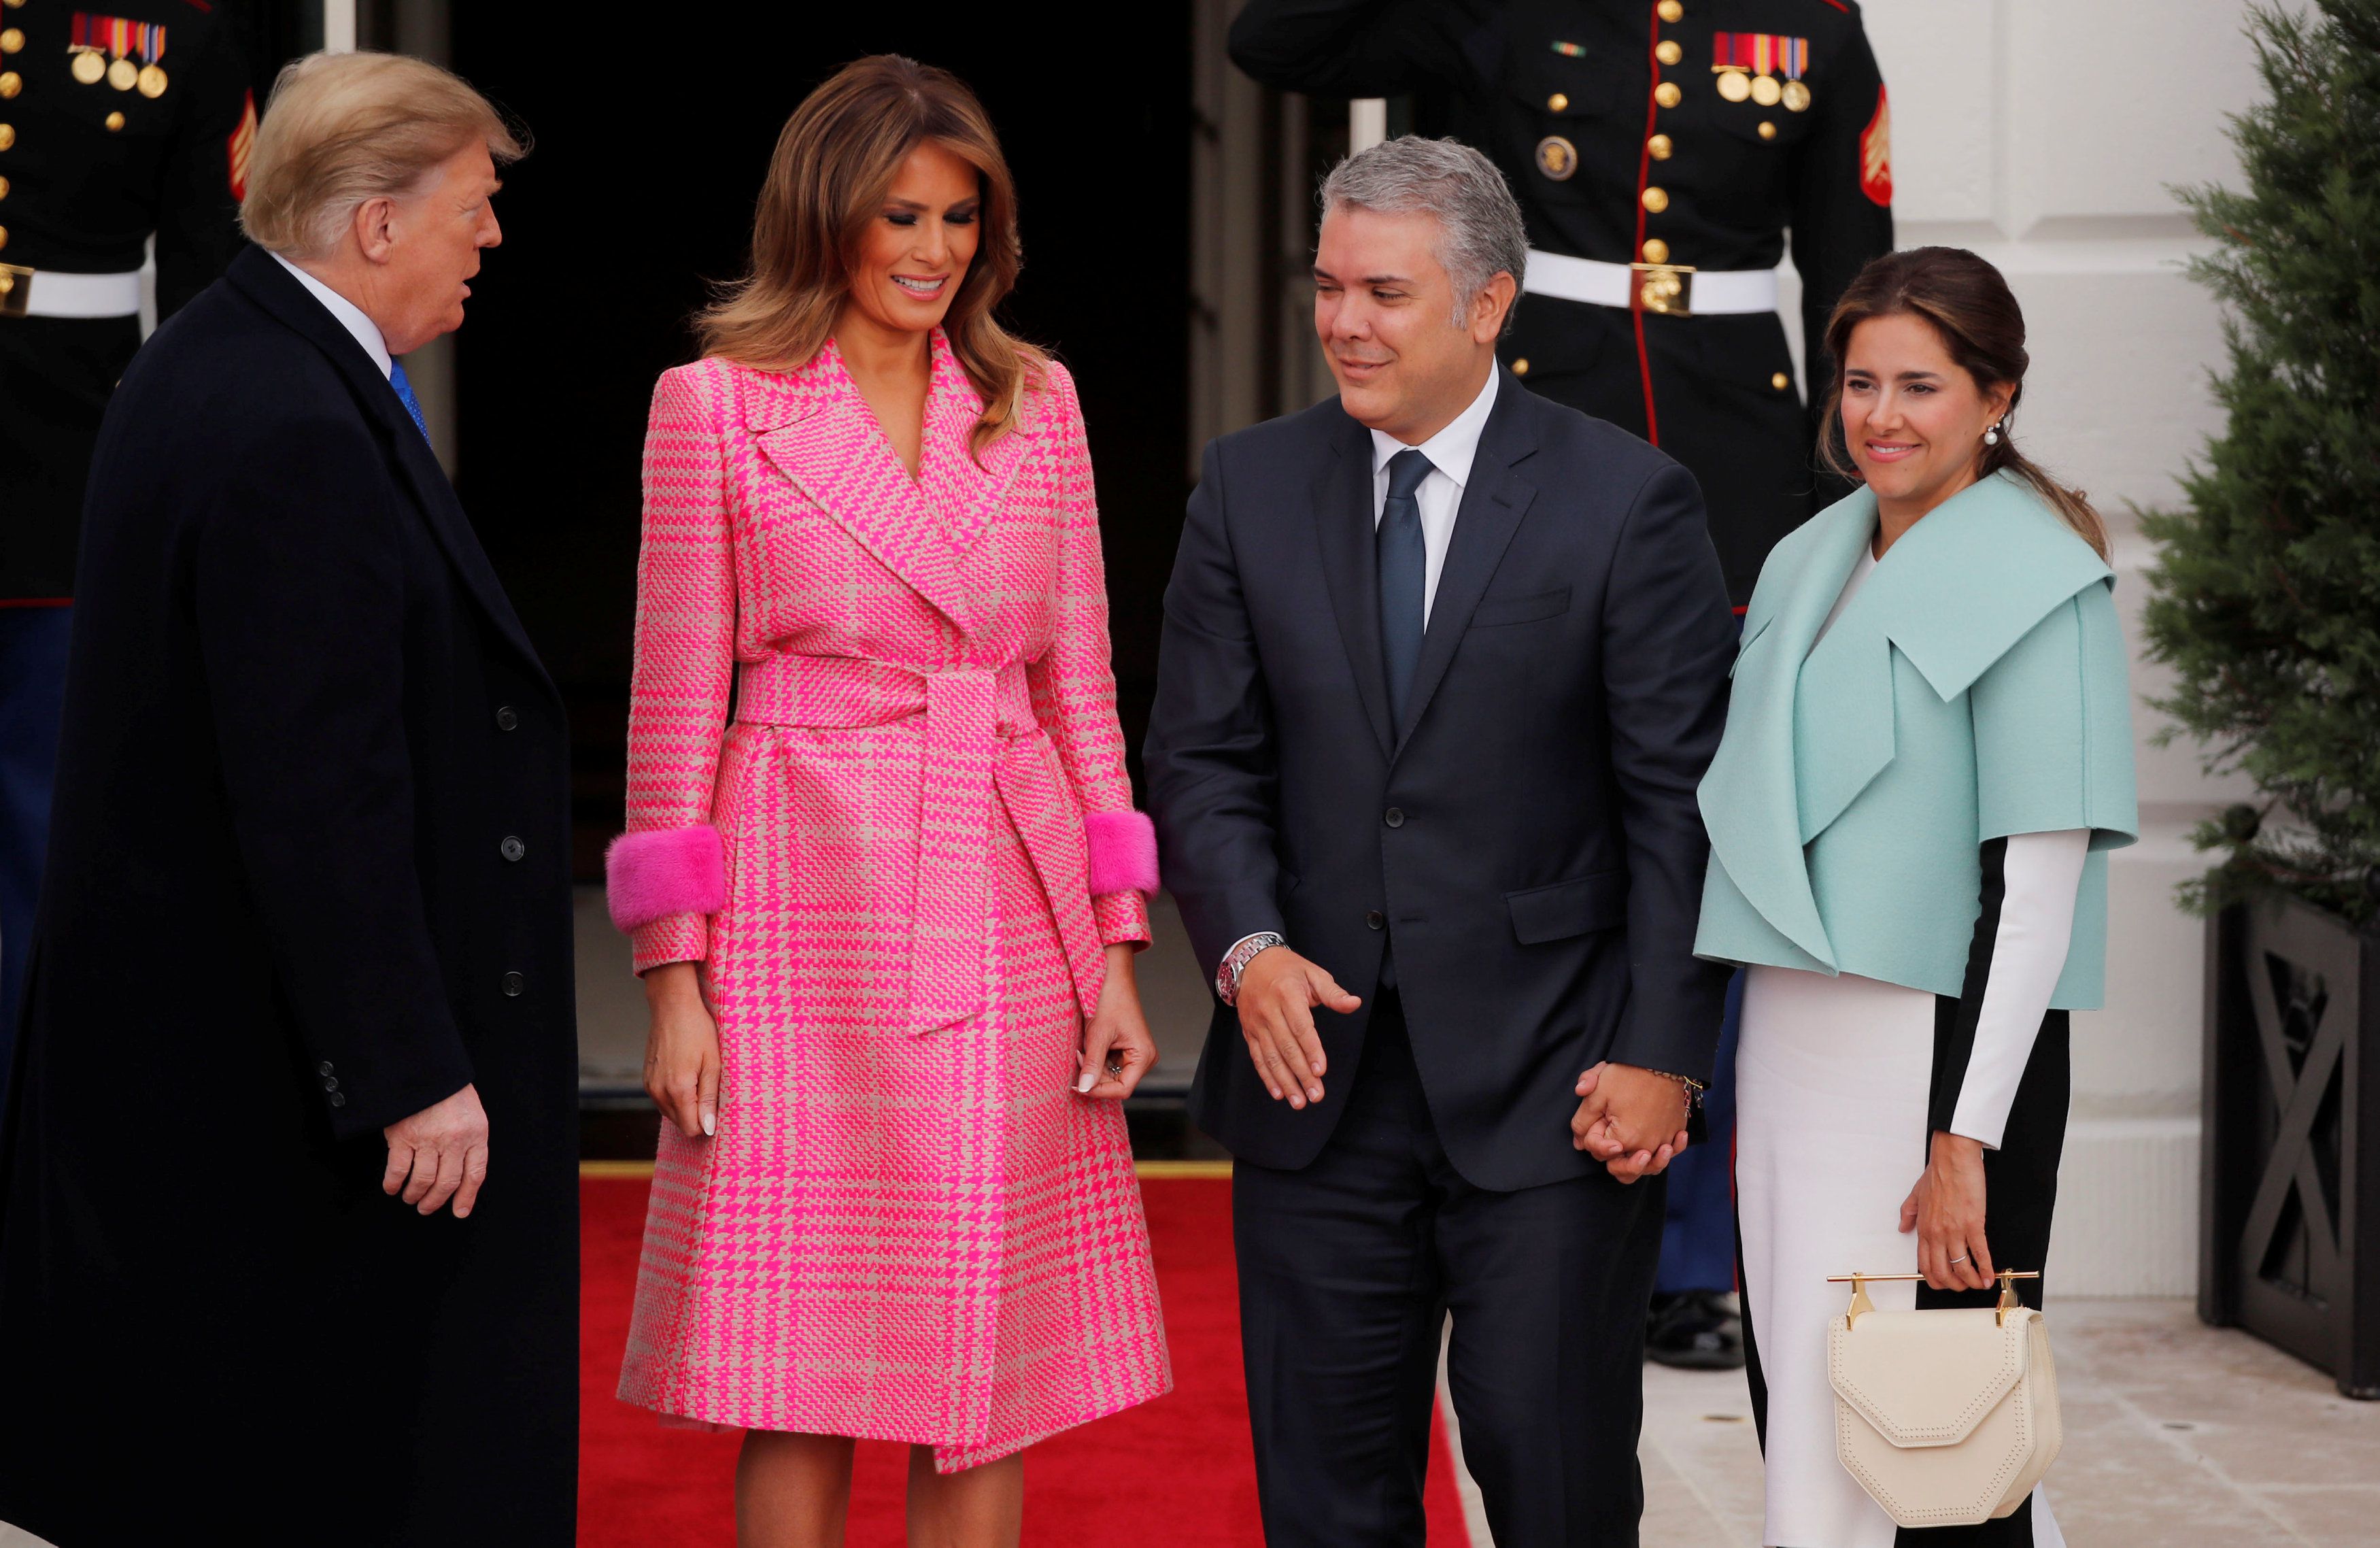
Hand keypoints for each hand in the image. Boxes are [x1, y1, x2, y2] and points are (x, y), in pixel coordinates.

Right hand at [382, 1083, 489, 1217]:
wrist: (425, 1067)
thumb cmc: (448, 1091)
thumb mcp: (471, 1113)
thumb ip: (469, 1140)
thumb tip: (462, 1174)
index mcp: (475, 1133)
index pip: (475, 1173)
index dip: (467, 1196)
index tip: (459, 1212)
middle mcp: (454, 1139)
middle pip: (448, 1182)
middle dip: (436, 1201)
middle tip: (427, 1208)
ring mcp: (428, 1139)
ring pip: (423, 1180)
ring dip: (415, 1195)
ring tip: (411, 1198)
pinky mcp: (403, 1136)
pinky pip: (398, 1170)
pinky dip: (394, 1184)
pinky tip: (392, 1188)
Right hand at [643, 960, 722, 1139]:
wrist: (672, 1006)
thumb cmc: (698, 1030)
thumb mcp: (712, 1063)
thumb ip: (709, 1098)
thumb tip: (708, 1128)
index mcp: (678, 1089)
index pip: (691, 1128)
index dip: (706, 1123)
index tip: (717, 1107)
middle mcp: (659, 1092)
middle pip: (680, 1123)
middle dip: (696, 1115)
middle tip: (710, 1090)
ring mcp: (649, 1086)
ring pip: (670, 1113)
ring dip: (686, 1106)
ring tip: (698, 1079)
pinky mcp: (646, 1079)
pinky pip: (662, 1100)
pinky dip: (675, 1096)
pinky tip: (686, 1076)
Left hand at [1077, 944, 1158, 1098]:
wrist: (1112, 978)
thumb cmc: (1110, 1000)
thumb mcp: (1098, 1034)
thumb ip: (1092, 1064)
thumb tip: (1084, 1089)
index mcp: (1143, 1056)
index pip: (1122, 1089)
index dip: (1099, 1091)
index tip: (1079, 1086)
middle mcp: (1144, 1059)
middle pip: (1116, 1084)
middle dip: (1094, 1076)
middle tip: (1080, 1057)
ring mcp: (1136, 1055)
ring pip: (1111, 1076)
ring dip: (1094, 1067)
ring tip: (1084, 1048)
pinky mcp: (1127, 1050)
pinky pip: (1110, 1065)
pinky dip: (1097, 1060)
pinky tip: (1090, 1046)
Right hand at [1235, 946, 1359, 1108]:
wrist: (1250, 964)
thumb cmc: (1287, 970)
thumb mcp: (1313, 973)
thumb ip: (1334, 993)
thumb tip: (1354, 1004)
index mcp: (1287, 994)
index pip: (1301, 1027)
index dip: (1311, 1050)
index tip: (1320, 1070)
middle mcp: (1269, 1011)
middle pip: (1287, 1047)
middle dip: (1301, 1074)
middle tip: (1315, 1095)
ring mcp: (1257, 1024)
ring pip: (1272, 1057)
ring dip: (1285, 1081)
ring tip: (1299, 1101)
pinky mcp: (1250, 1033)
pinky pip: (1258, 1058)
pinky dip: (1267, 1077)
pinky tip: (1279, 1093)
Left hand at [1571, 1062, 1689, 1183]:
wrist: (1661, 1059)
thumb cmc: (1628, 1074)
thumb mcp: (1595, 1093)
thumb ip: (1582, 1120)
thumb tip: (1578, 1142)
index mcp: (1624, 1139)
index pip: (1600, 1153)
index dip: (1592, 1138)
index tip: (1599, 1119)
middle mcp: (1647, 1145)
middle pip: (1625, 1169)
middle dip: (1613, 1159)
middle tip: (1612, 1146)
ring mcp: (1664, 1139)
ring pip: (1651, 1166)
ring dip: (1643, 1163)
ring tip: (1640, 1155)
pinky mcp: (1677, 1129)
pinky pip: (1674, 1149)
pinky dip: (1671, 1149)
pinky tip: (1666, 1146)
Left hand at [1901, 1130, 1993, 1290]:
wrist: (1953, 1159)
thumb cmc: (1938, 1174)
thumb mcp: (1916, 1195)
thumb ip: (1908, 1213)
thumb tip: (1902, 1227)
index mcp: (1924, 1228)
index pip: (1925, 1264)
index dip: (1935, 1279)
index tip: (1944, 1283)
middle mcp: (1937, 1234)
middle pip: (1942, 1271)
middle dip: (1954, 1285)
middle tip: (1963, 1287)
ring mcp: (1955, 1231)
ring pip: (1961, 1267)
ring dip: (1971, 1281)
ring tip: (1979, 1284)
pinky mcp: (1973, 1224)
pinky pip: (1979, 1253)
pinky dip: (1986, 1269)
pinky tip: (1990, 1277)